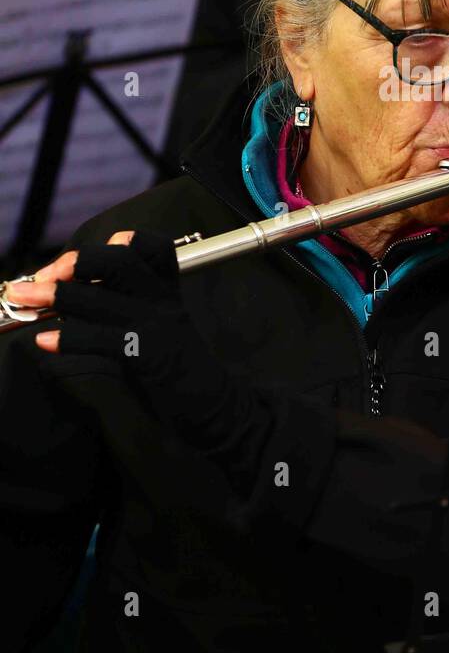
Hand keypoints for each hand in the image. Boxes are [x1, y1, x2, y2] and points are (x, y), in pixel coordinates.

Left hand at [7, 229, 265, 491]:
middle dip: (75, 262)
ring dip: (56, 296)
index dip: (121, 242)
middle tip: (43, 276)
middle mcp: (163, 303)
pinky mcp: (148, 356)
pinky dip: (68, 338)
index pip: (153, 248)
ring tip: (25, 298)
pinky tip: (45, 342)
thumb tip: (78, 299)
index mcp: (169, 294)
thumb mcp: (164, 332)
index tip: (91, 253)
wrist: (218, 410)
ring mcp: (157, 327)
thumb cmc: (183, 375)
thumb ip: (132, 311)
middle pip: (120, 261)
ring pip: (100, 298)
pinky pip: (100, 339)